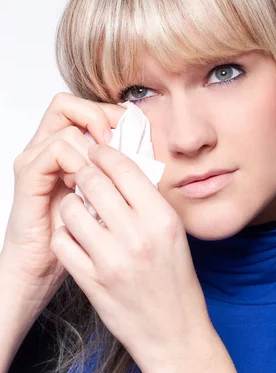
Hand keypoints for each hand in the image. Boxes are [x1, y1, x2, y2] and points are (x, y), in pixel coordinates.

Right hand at [0, 92, 124, 312]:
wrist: (41, 268)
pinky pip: (54, 150)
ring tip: (104, 167)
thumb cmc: (75, 237)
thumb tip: (149, 152)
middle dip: (101, 117)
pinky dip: (76, 158)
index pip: (87, 108)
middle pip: (69, 104)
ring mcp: (36, 160)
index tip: (135, 129)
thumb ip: (119, 174)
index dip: (112, 112)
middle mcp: (48, 148)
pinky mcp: (29, 177)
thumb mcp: (106, 200)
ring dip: (91, 141)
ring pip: (64, 123)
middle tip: (120, 141)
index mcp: (67, 150)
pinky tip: (87, 179)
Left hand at [50, 142, 214, 372]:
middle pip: (93, 182)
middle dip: (84, 173)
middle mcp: (137, 236)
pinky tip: (76, 237)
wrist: (175, 333)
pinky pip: (62, 242)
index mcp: (162, 220)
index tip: (97, 151)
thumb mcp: (174, 235)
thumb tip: (121, 170)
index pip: (124, 168)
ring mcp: (111, 261)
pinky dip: (65, 235)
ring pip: (71, 210)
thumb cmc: (177, 283)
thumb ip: (149, 202)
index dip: (105, 153)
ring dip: (71, 205)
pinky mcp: (91, 282)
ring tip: (80, 210)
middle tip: (83, 175)